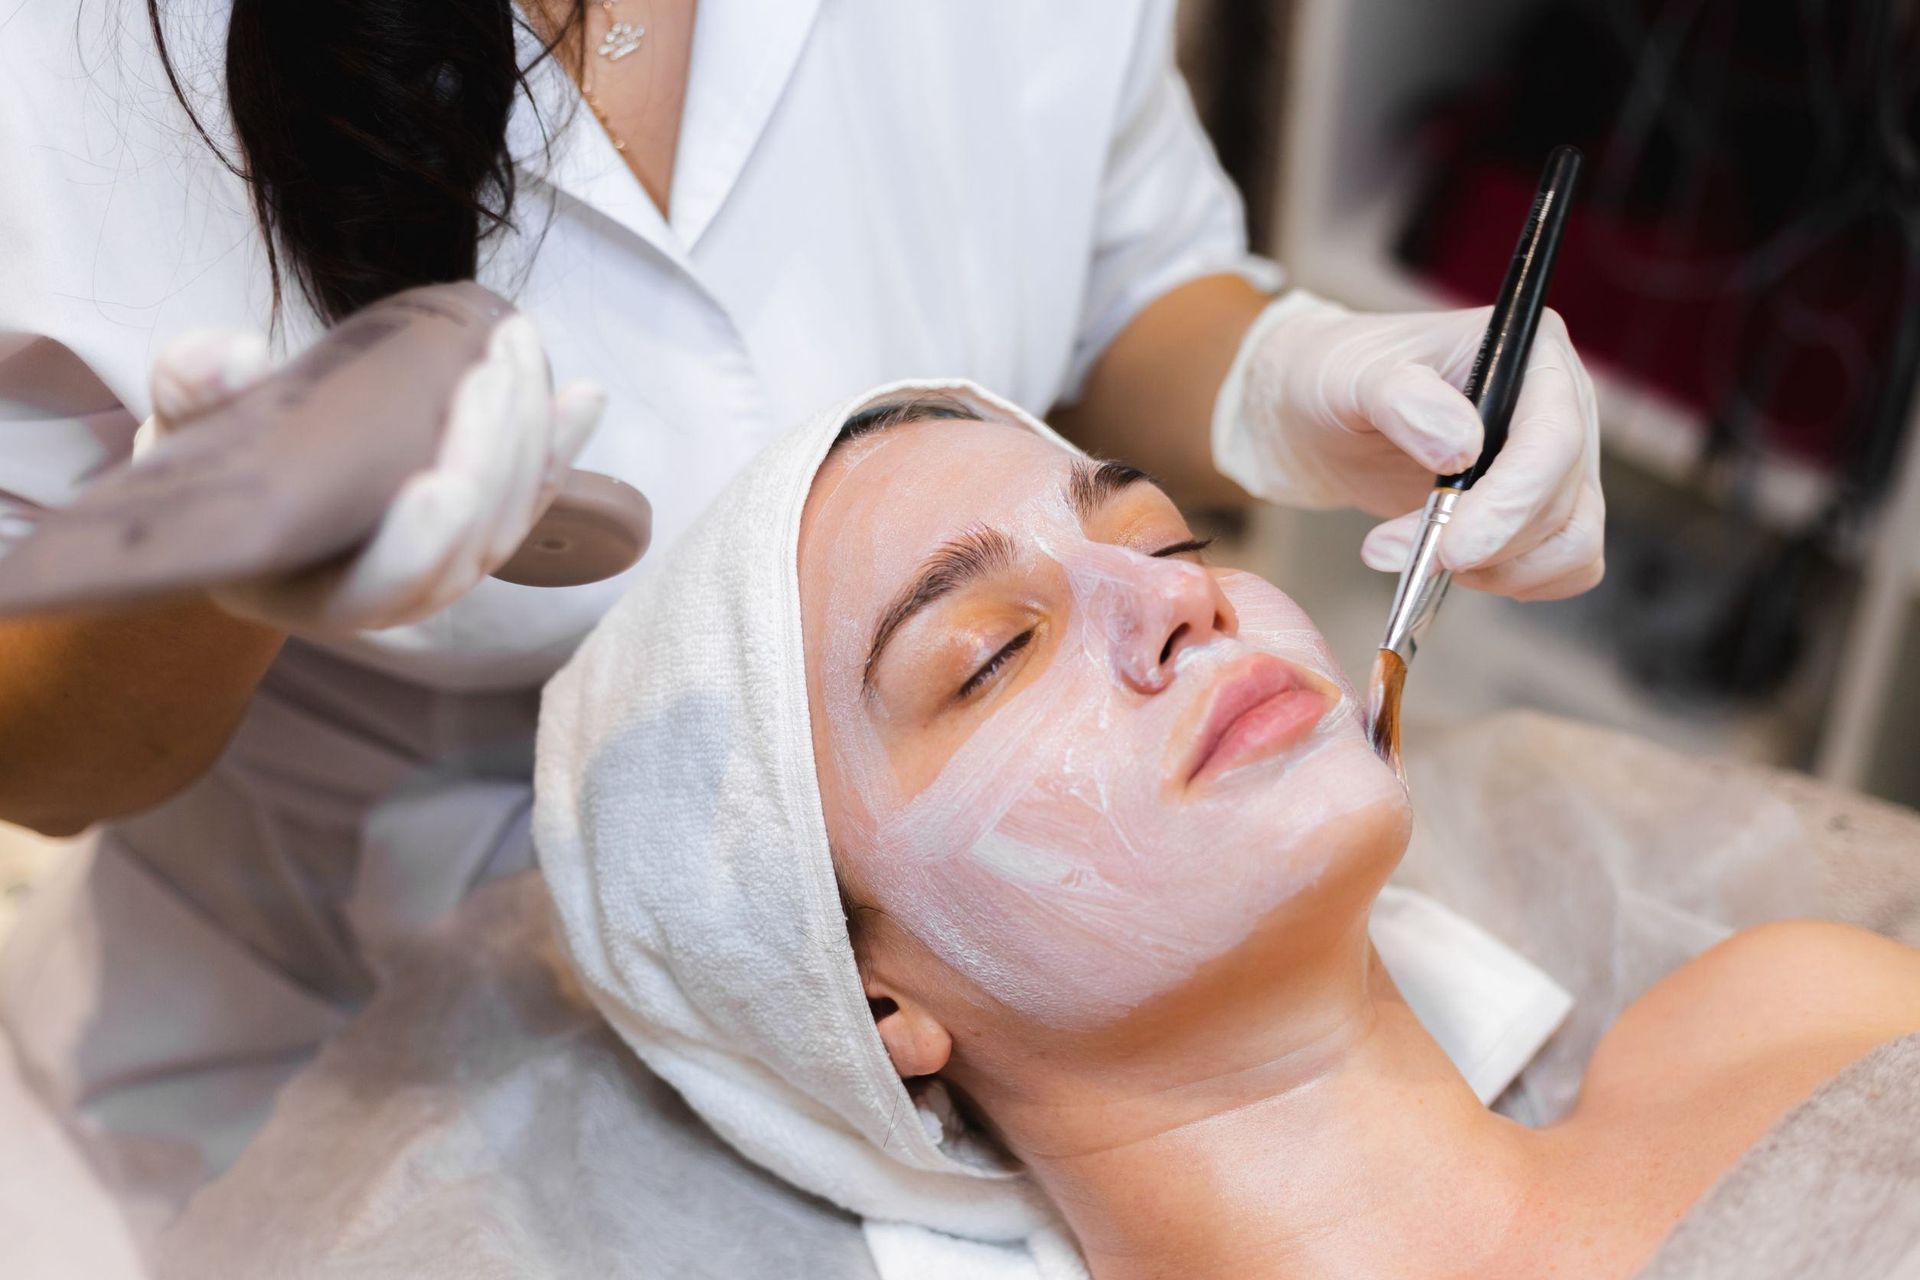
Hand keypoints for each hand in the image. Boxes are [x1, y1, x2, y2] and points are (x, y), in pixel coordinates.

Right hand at [136, 315, 604, 633]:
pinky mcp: (481, 530)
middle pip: (466, 544)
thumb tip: (229, 356)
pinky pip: (536, 494)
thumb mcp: (180, 434)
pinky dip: (562, 444)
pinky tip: (584, 394)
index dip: (417, 544)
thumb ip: (193, 395)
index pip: (378, 588)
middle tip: (490, 370)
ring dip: (529, 435)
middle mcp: (392, 594)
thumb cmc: (209, 466)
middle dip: (491, 456)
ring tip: (518, 348)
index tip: (440, 482)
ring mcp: (446, 566)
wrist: (252, 481)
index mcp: (312, 592)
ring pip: (511, 517)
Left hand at [1212, 289, 1604, 600]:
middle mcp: (1562, 404)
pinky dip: (1514, 581)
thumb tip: (1462, 446)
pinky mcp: (1541, 508)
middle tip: (1390, 551)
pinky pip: (1566, 565)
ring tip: (1415, 559)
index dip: (1511, 503)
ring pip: (1571, 542)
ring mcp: (1557, 461)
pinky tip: (1451, 569)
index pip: (1553, 439)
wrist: (1320, 416)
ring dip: (1498, 571)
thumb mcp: (1350, 375)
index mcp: (1530, 352)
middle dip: (1482, 544)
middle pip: (1562, 500)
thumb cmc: (1338, 377)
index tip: (1452, 549)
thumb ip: (1402, 399)